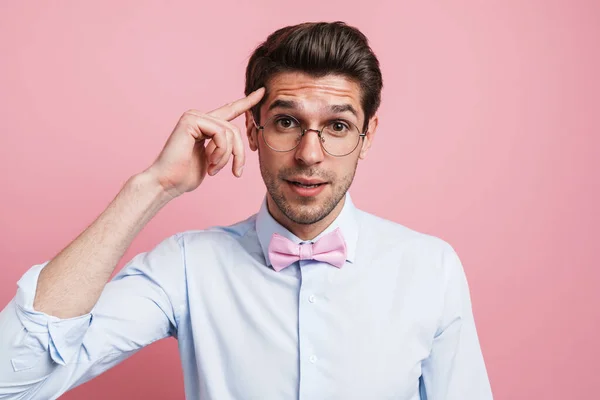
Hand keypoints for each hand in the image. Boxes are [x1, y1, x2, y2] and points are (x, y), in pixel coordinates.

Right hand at [145, 87, 264, 197]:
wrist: (166, 183)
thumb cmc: (185, 175)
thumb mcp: (213, 160)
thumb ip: (223, 147)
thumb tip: (235, 140)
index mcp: (205, 124)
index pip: (230, 110)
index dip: (247, 102)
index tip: (262, 91)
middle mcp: (199, 116)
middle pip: (234, 129)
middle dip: (240, 153)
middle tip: (237, 172)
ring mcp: (194, 116)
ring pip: (230, 133)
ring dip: (227, 157)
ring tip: (214, 169)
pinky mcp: (191, 120)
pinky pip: (221, 134)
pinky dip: (220, 153)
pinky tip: (209, 163)